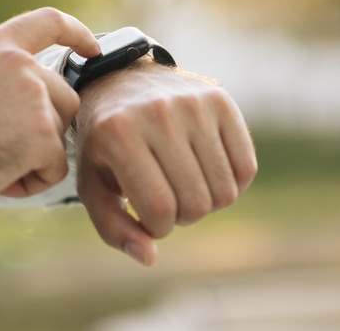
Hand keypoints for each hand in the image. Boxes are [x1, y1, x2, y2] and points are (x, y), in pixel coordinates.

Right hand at [0, 8, 99, 205]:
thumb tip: (21, 92)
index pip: (47, 23)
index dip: (78, 34)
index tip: (94, 49)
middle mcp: (18, 63)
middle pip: (63, 96)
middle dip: (45, 126)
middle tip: (2, 148)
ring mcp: (33, 96)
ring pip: (59, 133)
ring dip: (35, 155)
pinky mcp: (42, 134)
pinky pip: (55, 166)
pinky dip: (33, 180)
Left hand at [75, 61, 256, 265]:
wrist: (123, 82)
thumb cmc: (106, 143)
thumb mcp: (94, 183)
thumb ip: (113, 228)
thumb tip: (150, 257)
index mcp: (118, 134)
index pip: (161, 210)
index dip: (158, 229)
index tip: (147, 216)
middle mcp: (158, 114)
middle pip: (196, 204)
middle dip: (182, 217)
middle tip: (167, 200)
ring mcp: (193, 104)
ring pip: (225, 191)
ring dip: (207, 203)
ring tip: (184, 186)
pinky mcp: (220, 100)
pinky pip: (246, 169)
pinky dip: (232, 184)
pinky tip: (206, 173)